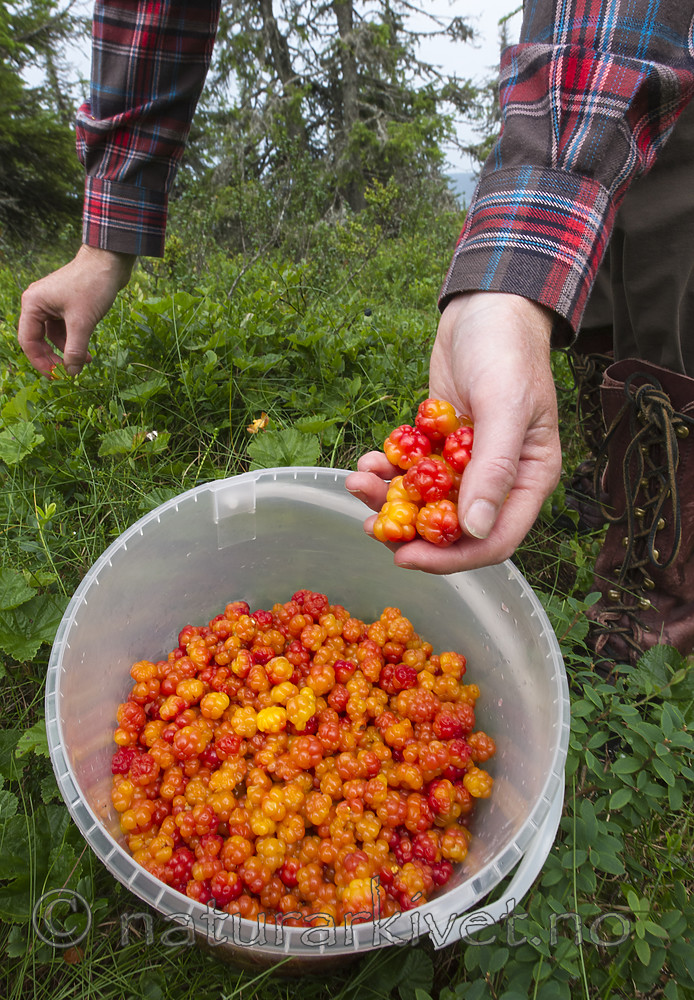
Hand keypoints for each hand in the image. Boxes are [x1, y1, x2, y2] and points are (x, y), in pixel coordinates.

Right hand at [18, 244, 135, 375]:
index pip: (28, 342)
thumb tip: (71, 373)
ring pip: (53, 336)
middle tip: (70, 374)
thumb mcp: (83, 322)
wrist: (110, 260)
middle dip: (54, 358)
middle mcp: (38, 304)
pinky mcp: (67, 304)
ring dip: (67, 351)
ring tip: (85, 362)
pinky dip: (74, 341)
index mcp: (33, 305)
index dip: (41, 362)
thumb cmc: (92, 285)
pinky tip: (87, 352)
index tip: (57, 377)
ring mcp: (52, 304)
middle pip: (39, 340)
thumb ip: (75, 349)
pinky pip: (65, 329)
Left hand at [345, 292, 562, 572]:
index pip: (494, 540)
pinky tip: (367, 461)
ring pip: (425, 501)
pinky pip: (410, 470)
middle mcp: (497, 478)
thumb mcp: (504, 408)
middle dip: (408, 529)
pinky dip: (387, 471)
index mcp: (528, 479)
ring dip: (388, 499)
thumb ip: (493, 470)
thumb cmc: (507, 351)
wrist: (485, 306)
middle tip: (368, 524)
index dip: (451, 559)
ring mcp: (465, 462)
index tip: (406, 557)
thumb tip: (477, 530)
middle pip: (453, 527)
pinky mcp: (438, 443)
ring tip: (358, 481)